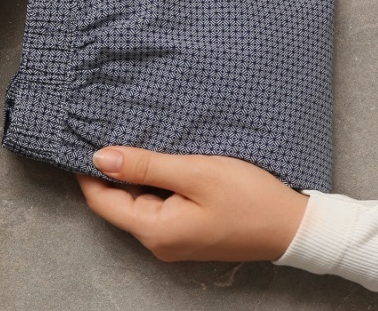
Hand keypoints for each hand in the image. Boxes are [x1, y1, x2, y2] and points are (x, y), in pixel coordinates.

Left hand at [76, 146, 308, 261]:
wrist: (295, 226)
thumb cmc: (249, 198)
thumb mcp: (195, 172)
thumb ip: (145, 166)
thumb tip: (99, 158)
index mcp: (155, 231)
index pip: (101, 202)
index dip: (87, 172)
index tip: (82, 141)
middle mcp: (159, 243)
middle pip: (117, 204)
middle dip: (110, 172)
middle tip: (106, 134)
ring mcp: (174, 241)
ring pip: (137, 204)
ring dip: (133, 177)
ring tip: (133, 142)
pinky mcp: (188, 234)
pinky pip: (158, 207)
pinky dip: (153, 185)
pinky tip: (159, 162)